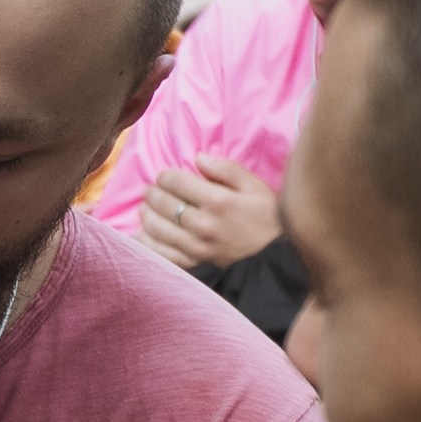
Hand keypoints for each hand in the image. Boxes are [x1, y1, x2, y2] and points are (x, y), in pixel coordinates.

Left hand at [138, 155, 281, 270]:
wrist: (278, 257)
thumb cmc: (267, 217)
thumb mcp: (254, 186)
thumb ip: (226, 169)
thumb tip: (198, 157)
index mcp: (218, 201)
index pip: (176, 182)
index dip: (165, 176)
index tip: (164, 176)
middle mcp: (203, 224)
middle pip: (163, 204)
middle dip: (152, 194)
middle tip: (150, 190)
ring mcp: (196, 247)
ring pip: (156, 229)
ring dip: (146, 216)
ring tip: (146, 209)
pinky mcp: (194, 264)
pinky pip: (161, 255)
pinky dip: (147, 244)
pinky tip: (142, 235)